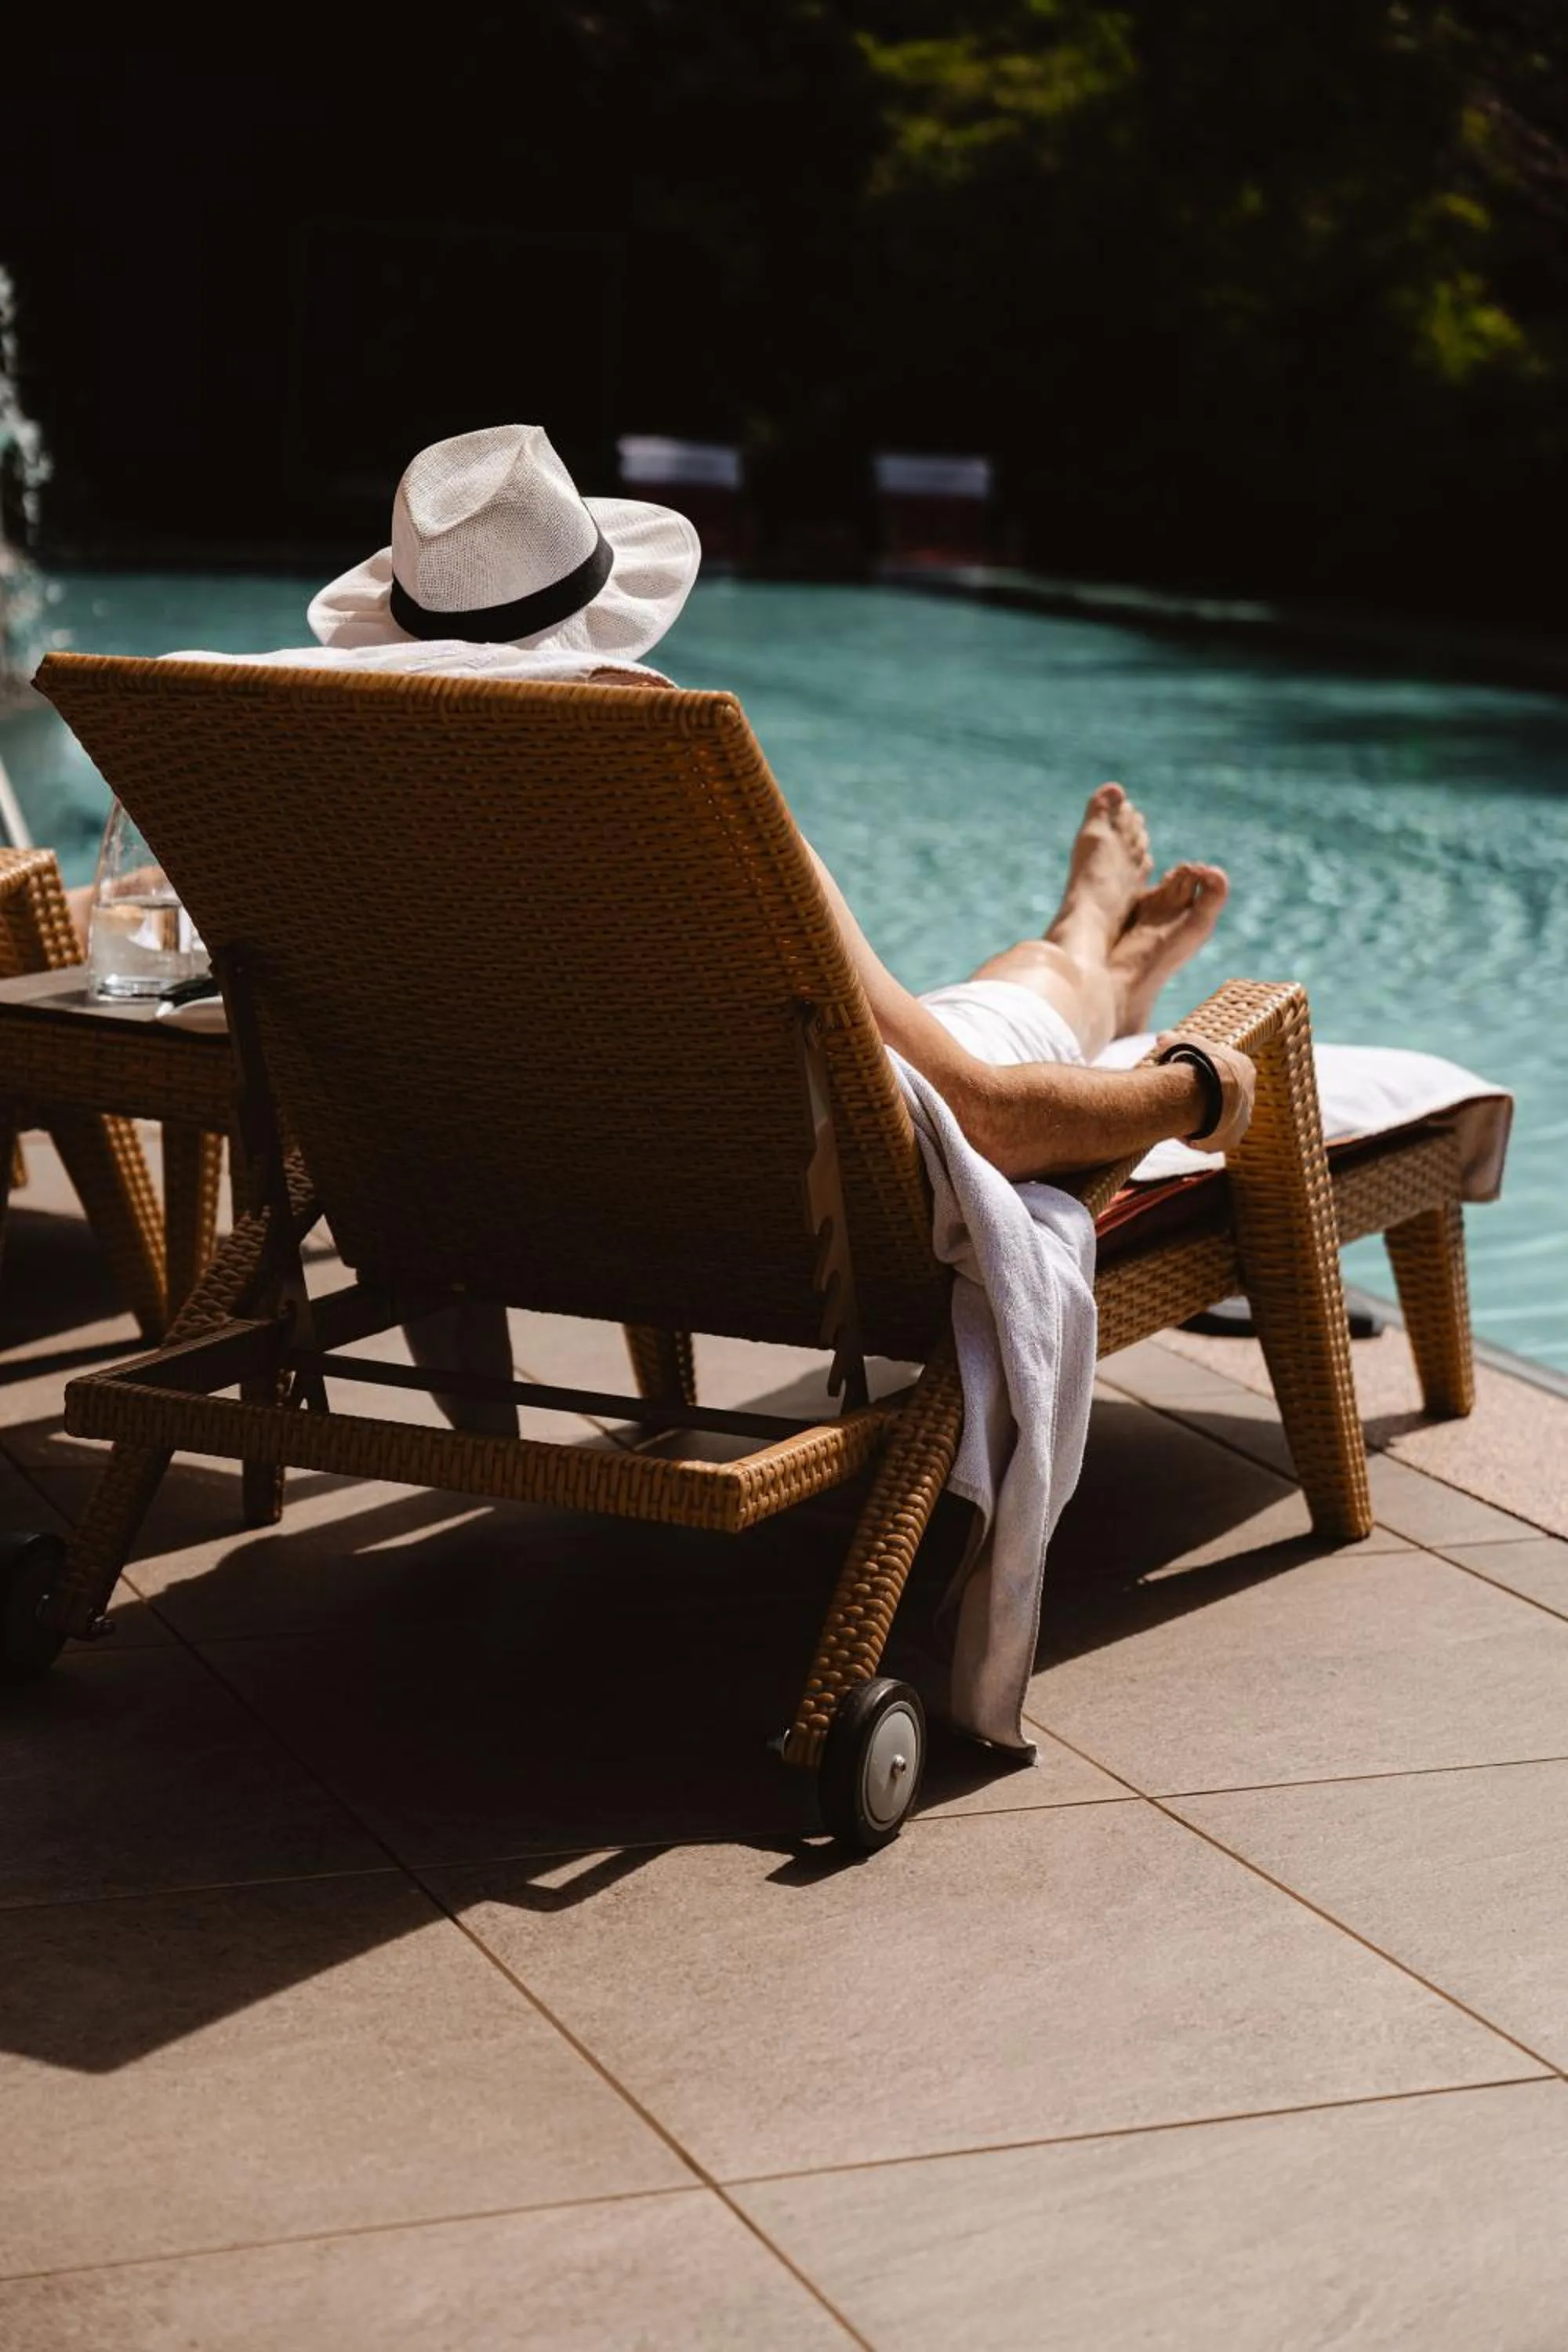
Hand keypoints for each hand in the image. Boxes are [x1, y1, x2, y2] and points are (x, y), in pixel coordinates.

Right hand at [1155, 1032, 1255, 1155]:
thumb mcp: (1185, 1043)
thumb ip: (1173, 1041)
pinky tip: (1184, 1135)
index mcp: (1244, 1069)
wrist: (1209, 1094)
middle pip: (1224, 1099)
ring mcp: (1242, 1120)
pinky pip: (1213, 1141)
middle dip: (1206, 1101)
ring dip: (1203, 1122)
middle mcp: (1248, 1096)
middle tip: (1184, 1102)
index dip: (1205, 1075)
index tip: (1188, 1079)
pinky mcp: (1231, 1140)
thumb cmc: (1200, 1064)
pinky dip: (1199, 1140)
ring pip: (1220, 1122)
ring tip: (1180, 1120)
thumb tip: (1161, 1037)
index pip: (1225, 1072)